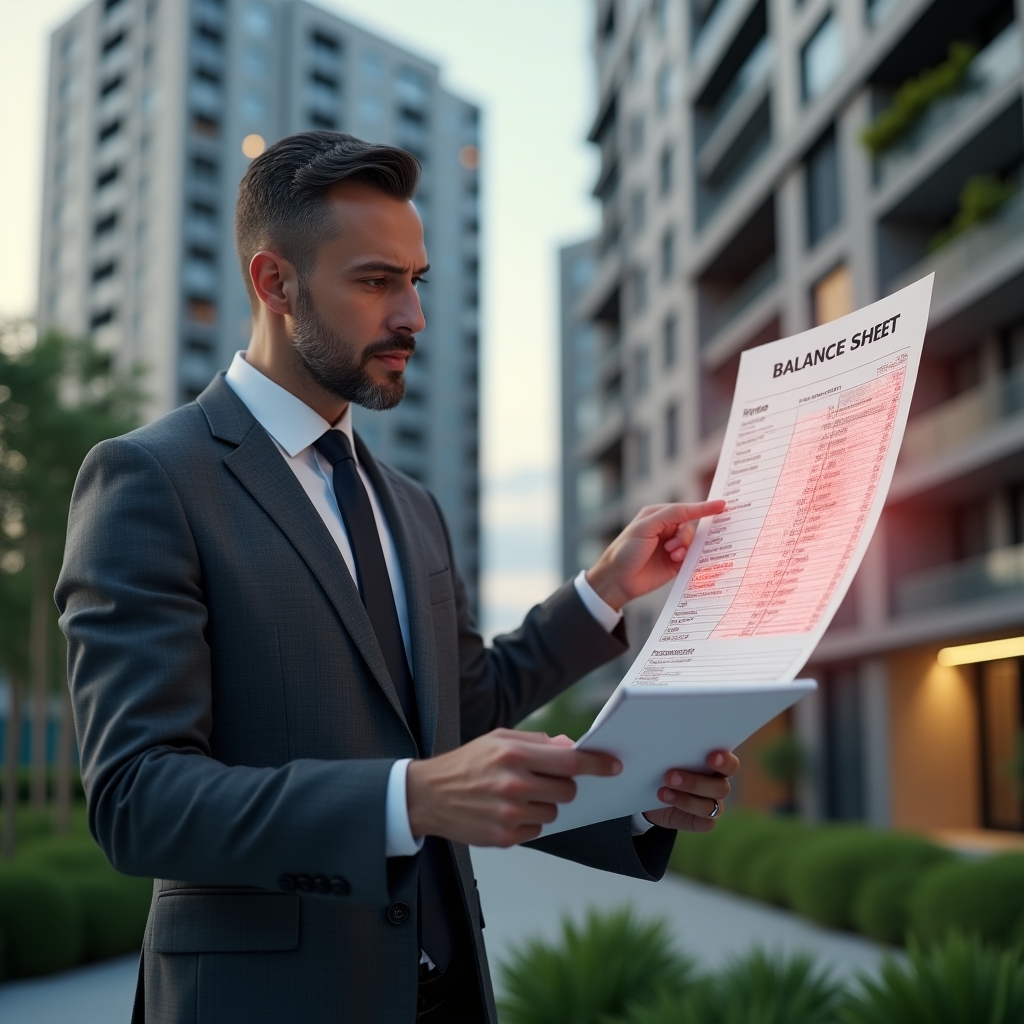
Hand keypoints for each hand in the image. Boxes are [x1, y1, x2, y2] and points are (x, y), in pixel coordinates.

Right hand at [406, 729, 621, 846]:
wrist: (427, 795)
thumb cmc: (467, 762)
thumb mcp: (498, 739)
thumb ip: (537, 742)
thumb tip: (571, 747)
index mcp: (513, 754)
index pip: (569, 761)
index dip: (596, 764)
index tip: (613, 765)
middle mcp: (513, 785)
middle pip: (566, 790)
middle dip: (562, 785)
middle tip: (543, 780)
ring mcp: (509, 814)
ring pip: (554, 813)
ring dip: (544, 805)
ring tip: (517, 795)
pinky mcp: (504, 838)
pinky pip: (538, 831)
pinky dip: (529, 822)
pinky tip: (506, 811)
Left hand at [585, 501, 725, 610]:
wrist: (617, 580)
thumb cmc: (626, 550)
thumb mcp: (646, 527)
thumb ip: (670, 515)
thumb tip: (693, 509)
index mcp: (658, 516)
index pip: (684, 509)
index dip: (703, 508)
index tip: (722, 506)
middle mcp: (666, 530)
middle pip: (690, 527)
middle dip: (685, 536)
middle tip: (672, 547)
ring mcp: (671, 547)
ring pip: (692, 543)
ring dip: (684, 548)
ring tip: (671, 555)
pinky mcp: (675, 564)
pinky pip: (691, 558)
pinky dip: (688, 558)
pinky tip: (676, 561)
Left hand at [641, 749, 739, 832]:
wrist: (650, 790)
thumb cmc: (661, 763)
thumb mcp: (662, 753)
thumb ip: (666, 745)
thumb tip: (649, 736)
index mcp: (716, 764)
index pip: (730, 764)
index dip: (725, 761)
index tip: (710, 757)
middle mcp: (717, 783)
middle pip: (720, 787)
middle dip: (695, 782)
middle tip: (670, 775)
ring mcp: (711, 804)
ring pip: (711, 805)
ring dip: (686, 798)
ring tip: (662, 791)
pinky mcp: (702, 821)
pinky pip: (705, 822)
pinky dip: (686, 812)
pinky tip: (667, 802)